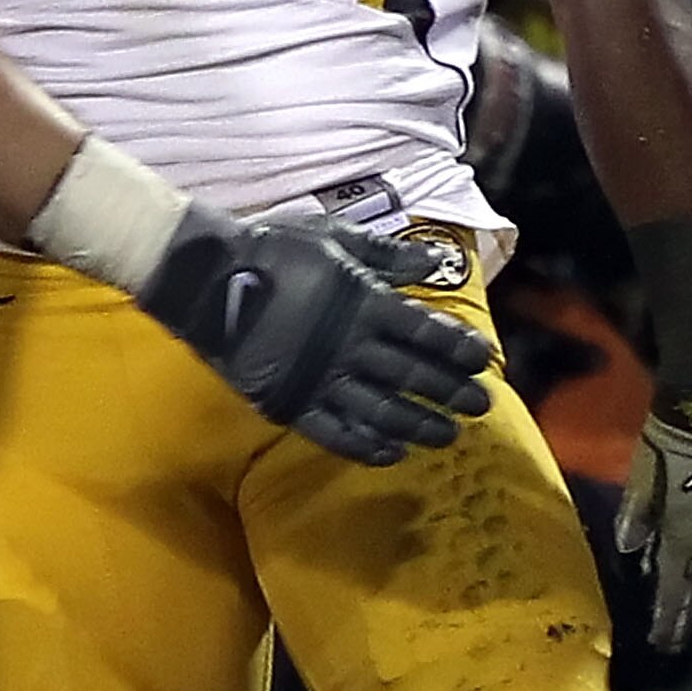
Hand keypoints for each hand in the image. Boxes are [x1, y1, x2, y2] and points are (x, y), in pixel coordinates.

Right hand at [133, 208, 493, 465]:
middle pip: (414, 376)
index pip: (427, 333)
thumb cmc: (273, 250)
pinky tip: (392, 453)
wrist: (207, 278)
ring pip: (384, 412)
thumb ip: (385, 254)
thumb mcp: (332, 237)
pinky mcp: (292, 402)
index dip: (460, 349)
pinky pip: (338, 434)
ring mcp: (322, 379)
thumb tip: (436, 261)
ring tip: (447, 435)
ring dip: (421, 425)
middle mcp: (351, 346)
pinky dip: (369, 447)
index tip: (484, 360)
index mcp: (365, 302)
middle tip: (480, 405)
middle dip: (452, 392)